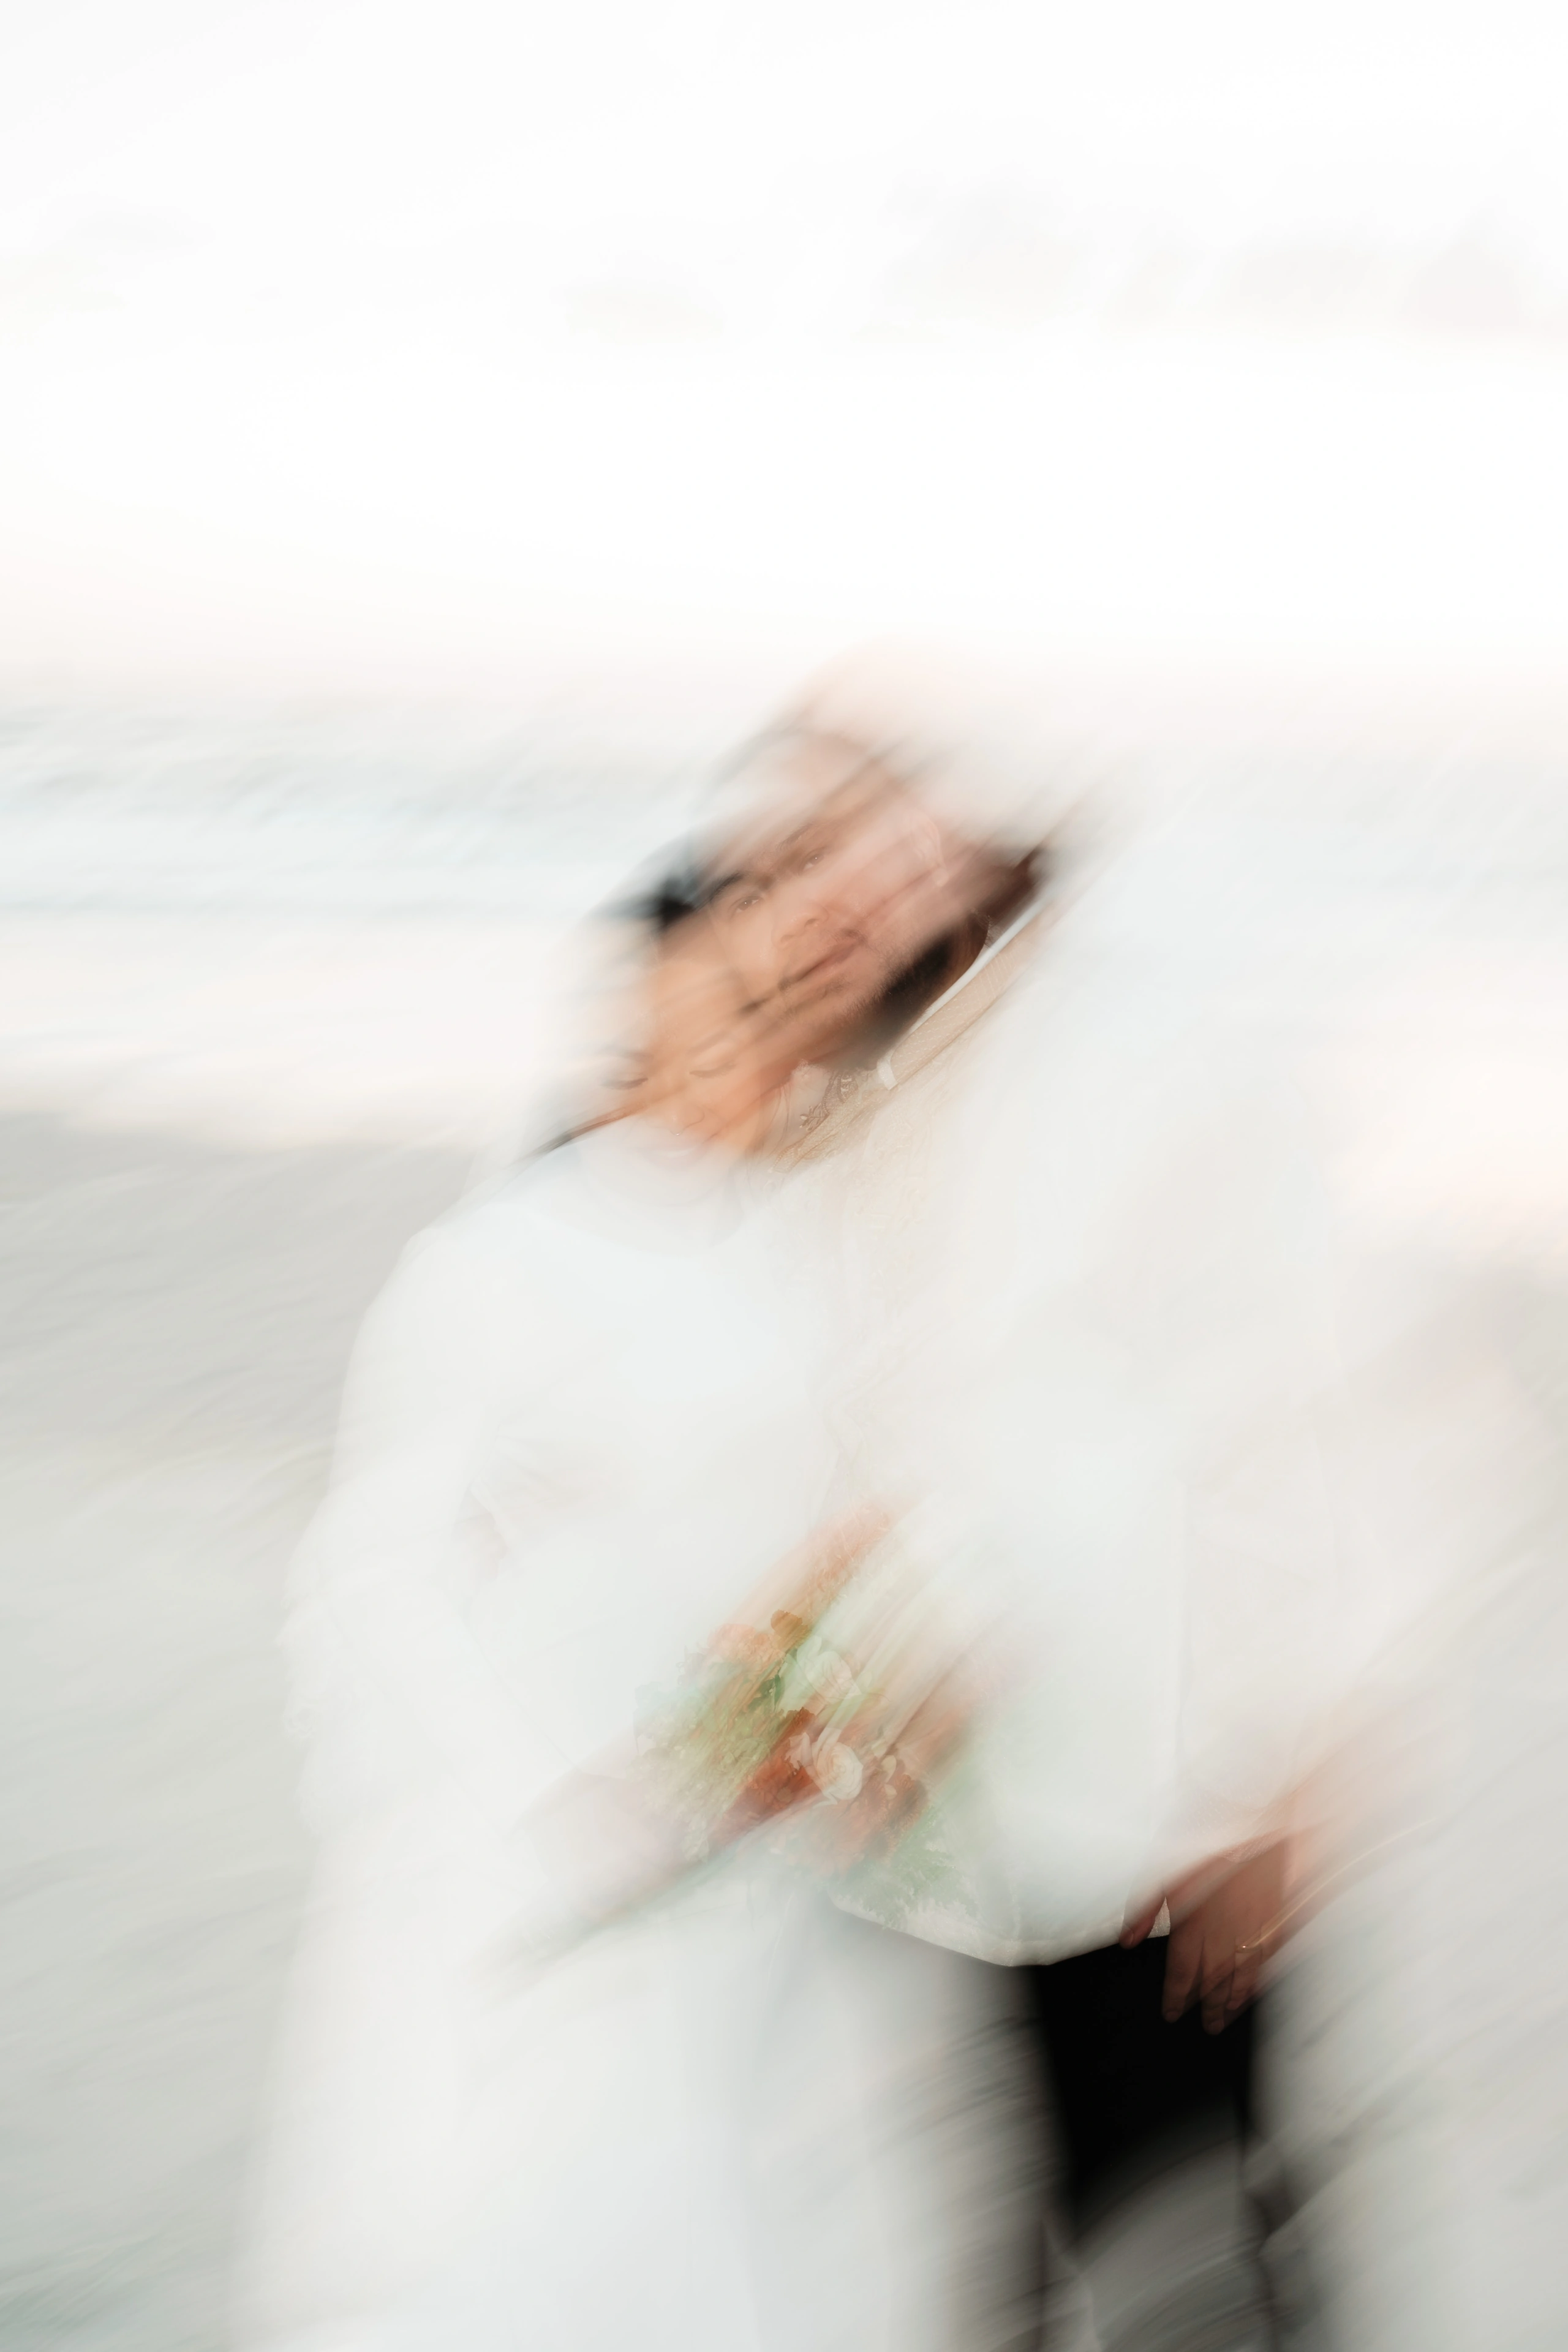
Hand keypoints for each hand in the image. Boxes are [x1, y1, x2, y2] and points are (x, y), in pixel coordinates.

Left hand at [1122, 1840, 1289, 2034]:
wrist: (1259, 1820)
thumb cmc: (1212, 1839)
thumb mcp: (1164, 1867)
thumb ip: (1143, 1906)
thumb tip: (1128, 1939)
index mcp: (1194, 1919)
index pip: (1181, 1970)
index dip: (1175, 1995)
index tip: (1172, 2011)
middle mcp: (1224, 1930)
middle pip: (1213, 1979)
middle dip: (1207, 2006)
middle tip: (1205, 2026)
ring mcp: (1254, 1926)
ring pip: (1242, 1974)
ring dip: (1233, 2000)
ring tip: (1226, 2016)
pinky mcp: (1277, 1918)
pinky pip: (1268, 1957)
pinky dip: (1260, 1976)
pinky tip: (1256, 1985)